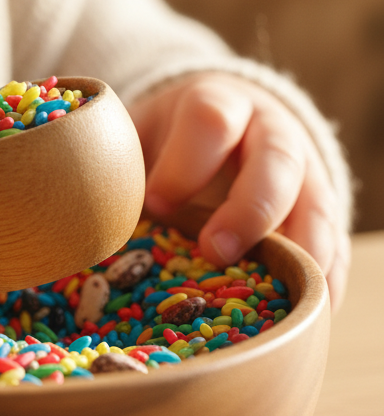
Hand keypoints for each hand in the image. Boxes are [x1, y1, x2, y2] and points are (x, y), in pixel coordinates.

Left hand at [129, 73, 349, 308]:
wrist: (220, 122)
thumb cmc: (168, 142)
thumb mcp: (140, 137)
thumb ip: (121, 171)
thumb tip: (80, 229)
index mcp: (217, 104)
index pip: (211, 120)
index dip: (184, 164)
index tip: (155, 203)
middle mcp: (269, 131)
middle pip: (275, 160)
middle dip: (248, 207)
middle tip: (214, 251)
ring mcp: (304, 168)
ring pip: (317, 202)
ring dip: (300, 249)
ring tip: (280, 292)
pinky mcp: (321, 208)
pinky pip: (335, 241)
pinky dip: (326, 276)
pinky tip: (312, 310)